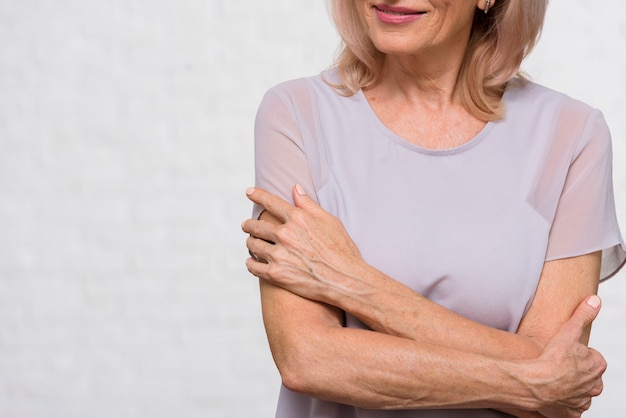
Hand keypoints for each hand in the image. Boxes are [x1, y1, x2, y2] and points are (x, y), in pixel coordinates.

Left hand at [242, 185, 362, 303]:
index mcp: (298, 219)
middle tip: (247, 225)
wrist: (346, 281)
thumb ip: (309, 205)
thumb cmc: (342, 250)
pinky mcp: (276, 274)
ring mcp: (279, 255)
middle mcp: (285, 234)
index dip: (258, 195)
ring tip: (252, 243)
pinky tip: (253, 262)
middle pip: (256, 225)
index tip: (249, 192)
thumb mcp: (330, 221)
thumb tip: (296, 188)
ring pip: (253, 244)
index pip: (271, 203)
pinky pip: (253, 266)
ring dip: (251, 243)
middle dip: (249, 224)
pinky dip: (251, 263)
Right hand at [525, 296, 605, 417]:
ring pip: (579, 391)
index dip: (575, 353)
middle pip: (586, 375)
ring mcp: (583, 400)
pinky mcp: (571, 412)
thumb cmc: (551, 359)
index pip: (591, 357)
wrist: (535, 383)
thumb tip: (595, 301)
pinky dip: (563, 403)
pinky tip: (553, 394)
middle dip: (574, 370)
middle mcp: (594, 385)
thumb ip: (583, 315)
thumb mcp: (569, 331)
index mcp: (597, 365)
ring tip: (553, 377)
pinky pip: (570, 408)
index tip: (564, 352)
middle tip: (558, 364)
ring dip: (569, 386)